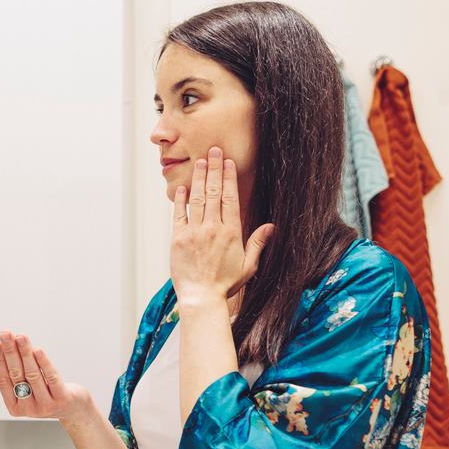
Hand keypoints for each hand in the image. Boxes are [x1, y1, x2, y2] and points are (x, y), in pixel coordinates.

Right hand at [0, 331, 89, 419]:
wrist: (72, 409)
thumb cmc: (45, 394)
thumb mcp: (26, 390)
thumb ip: (11, 380)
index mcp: (14, 407)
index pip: (3, 381)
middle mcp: (29, 409)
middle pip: (16, 376)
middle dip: (10, 352)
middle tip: (5, 334)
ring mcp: (46, 406)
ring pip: (33, 375)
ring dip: (25, 353)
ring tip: (21, 337)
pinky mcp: (62, 399)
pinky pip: (51, 377)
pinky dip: (44, 362)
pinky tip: (38, 350)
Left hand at [171, 146, 274, 306]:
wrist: (201, 298)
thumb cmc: (224, 285)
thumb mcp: (248, 266)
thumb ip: (258, 244)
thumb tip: (271, 227)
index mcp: (231, 233)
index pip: (231, 198)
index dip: (229, 177)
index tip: (228, 162)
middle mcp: (212, 228)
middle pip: (214, 192)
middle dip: (214, 169)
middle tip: (213, 150)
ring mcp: (194, 232)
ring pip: (197, 199)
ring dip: (200, 178)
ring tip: (201, 161)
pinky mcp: (178, 239)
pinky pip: (179, 214)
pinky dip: (180, 199)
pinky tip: (183, 187)